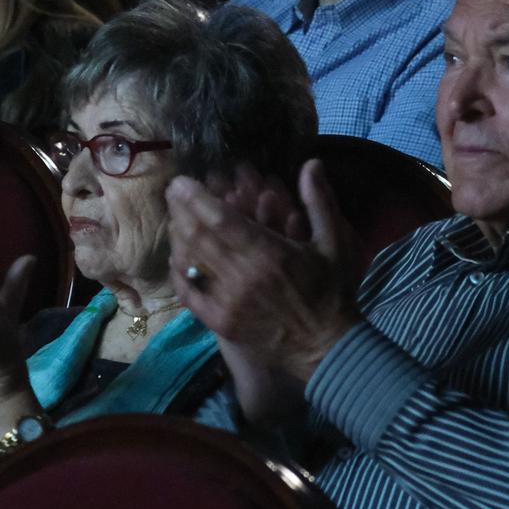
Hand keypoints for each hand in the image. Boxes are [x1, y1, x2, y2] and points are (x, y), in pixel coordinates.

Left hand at [165, 160, 360, 384]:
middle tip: (173, 193)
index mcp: (270, 254)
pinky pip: (189, 293)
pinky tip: (177, 257)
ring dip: (178, 237)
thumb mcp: (335, 243)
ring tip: (176, 218)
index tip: (181, 182)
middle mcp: (243, 277)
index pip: (219, 220)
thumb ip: (319, 201)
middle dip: (180, 210)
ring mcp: (228, 302)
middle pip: (197, 236)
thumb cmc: (332, 291)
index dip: (195, 198)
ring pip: (189, 262)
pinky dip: (179, 272)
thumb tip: (311, 163)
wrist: (326, 345)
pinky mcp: (221, 322)